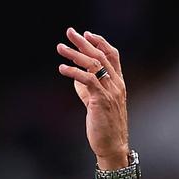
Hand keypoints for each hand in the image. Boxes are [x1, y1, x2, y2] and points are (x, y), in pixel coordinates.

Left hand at [57, 27, 128, 168]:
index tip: (86, 34)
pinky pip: (88, 80)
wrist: (111, 146)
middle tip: (69, 33)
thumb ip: (87, 90)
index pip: (112, 55)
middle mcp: (116, 84)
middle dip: (84, 42)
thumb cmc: (103, 126)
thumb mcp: (95, 104)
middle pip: (101, 55)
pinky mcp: (100, 100)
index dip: (99, 42)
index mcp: (118, 83)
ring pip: (94, 65)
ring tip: (60, 48)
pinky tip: (62, 69)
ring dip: (75, 55)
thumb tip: (75, 79)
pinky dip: (74, 73)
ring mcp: (110, 92)